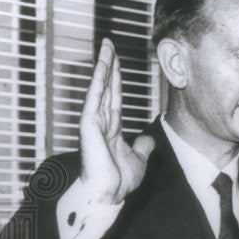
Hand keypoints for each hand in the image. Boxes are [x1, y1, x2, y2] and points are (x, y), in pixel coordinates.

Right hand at [80, 38, 153, 203]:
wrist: (109, 195)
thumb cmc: (119, 181)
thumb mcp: (139, 159)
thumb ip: (143, 147)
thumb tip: (149, 138)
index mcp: (112, 128)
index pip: (115, 97)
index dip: (117, 79)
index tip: (117, 61)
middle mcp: (101, 122)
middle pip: (107, 86)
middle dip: (109, 65)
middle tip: (109, 43)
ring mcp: (94, 122)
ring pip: (101, 87)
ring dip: (103, 66)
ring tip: (106, 46)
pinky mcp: (89, 125)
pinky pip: (95, 98)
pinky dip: (99, 81)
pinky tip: (102, 65)